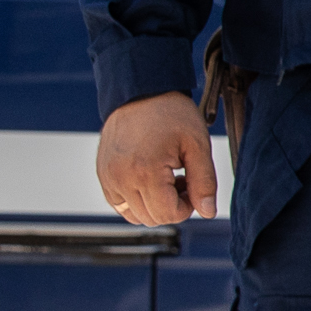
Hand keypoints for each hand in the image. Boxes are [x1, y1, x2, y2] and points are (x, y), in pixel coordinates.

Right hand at [97, 92, 217, 225]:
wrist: (140, 91)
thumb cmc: (170, 113)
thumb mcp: (197, 145)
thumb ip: (205, 182)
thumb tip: (207, 212)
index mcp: (145, 171)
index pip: (168, 215)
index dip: (187, 206)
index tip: (192, 184)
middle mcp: (120, 178)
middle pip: (152, 218)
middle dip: (172, 205)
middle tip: (181, 179)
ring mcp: (108, 177)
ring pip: (135, 216)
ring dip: (154, 205)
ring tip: (165, 178)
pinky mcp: (103, 175)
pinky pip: (120, 205)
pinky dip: (137, 200)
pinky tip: (149, 178)